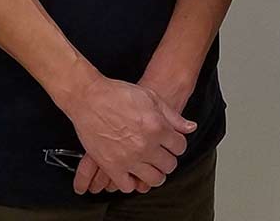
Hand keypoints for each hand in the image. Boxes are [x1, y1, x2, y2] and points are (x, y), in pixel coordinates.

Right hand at [61, 75, 193, 193]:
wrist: (89, 98)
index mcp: (157, 127)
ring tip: (149, 167)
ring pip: (153, 179)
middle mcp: (146, 145)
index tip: (170, 144)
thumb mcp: (150, 97)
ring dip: (154, 174)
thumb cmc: (118, 94)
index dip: (176, 145)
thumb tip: (190, 128)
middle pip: (169, 165)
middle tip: (160, 156)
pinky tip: (130, 173)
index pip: (180, 147)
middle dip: (167, 160)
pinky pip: (127, 186)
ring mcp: (129, 158)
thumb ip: (173, 116)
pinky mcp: (111, 166)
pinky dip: (131, 182)